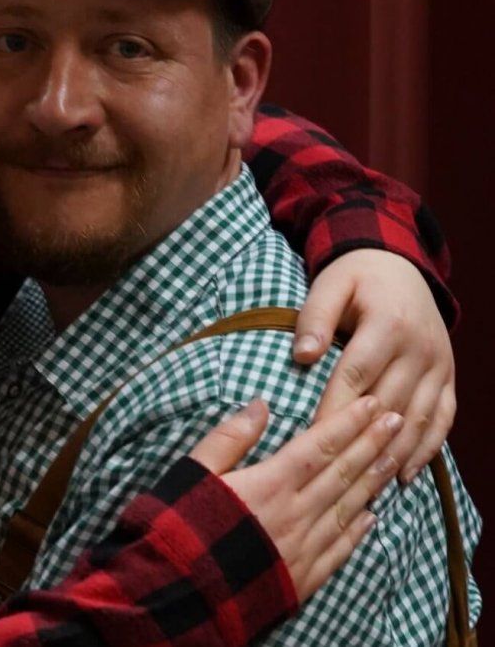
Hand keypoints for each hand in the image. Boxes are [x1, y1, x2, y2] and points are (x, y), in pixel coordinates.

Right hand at [190, 396, 402, 602]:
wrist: (182, 593)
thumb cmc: (181, 526)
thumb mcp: (193, 472)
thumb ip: (229, 438)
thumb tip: (260, 405)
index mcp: (269, 484)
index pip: (318, 446)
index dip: (347, 423)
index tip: (372, 403)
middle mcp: (295, 513)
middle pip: (341, 472)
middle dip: (371, 443)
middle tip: (397, 419)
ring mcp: (303, 547)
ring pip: (348, 507)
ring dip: (373, 480)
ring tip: (394, 458)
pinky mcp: (302, 577)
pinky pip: (339, 549)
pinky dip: (358, 530)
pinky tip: (371, 517)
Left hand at [292, 249, 453, 481]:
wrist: (400, 265)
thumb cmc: (356, 277)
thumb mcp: (330, 284)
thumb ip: (314, 316)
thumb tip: (302, 355)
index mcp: (388, 324)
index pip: (357, 374)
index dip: (335, 407)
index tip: (313, 436)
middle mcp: (420, 348)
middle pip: (389, 402)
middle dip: (363, 440)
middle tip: (336, 474)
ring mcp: (439, 365)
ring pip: (418, 417)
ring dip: (395, 453)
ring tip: (367, 485)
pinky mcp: (448, 376)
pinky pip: (442, 417)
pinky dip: (426, 448)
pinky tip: (403, 474)